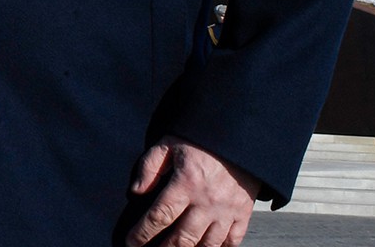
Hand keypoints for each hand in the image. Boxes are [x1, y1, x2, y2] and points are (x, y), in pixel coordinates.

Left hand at [126, 136, 257, 246]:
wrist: (239, 138)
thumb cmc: (201, 141)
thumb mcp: (169, 144)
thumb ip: (149, 166)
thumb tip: (136, 191)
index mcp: (187, 183)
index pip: (160, 215)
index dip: (143, 233)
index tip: (131, 242)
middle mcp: (207, 201)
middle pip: (183, 238)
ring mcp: (227, 210)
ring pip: (207, 245)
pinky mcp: (243, 214)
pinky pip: (232, 242)